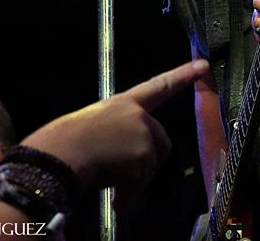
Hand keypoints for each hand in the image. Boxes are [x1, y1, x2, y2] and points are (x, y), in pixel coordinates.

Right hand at [19, 59, 208, 207]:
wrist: (56, 156)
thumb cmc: (60, 143)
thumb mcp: (89, 126)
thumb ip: (113, 131)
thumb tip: (119, 153)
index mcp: (122, 103)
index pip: (159, 86)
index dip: (182, 75)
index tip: (203, 64)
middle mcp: (138, 115)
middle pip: (160, 141)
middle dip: (146, 161)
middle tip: (119, 173)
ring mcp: (143, 134)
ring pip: (150, 166)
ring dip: (133, 180)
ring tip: (107, 181)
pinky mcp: (145, 155)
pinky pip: (140, 184)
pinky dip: (128, 194)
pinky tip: (112, 196)